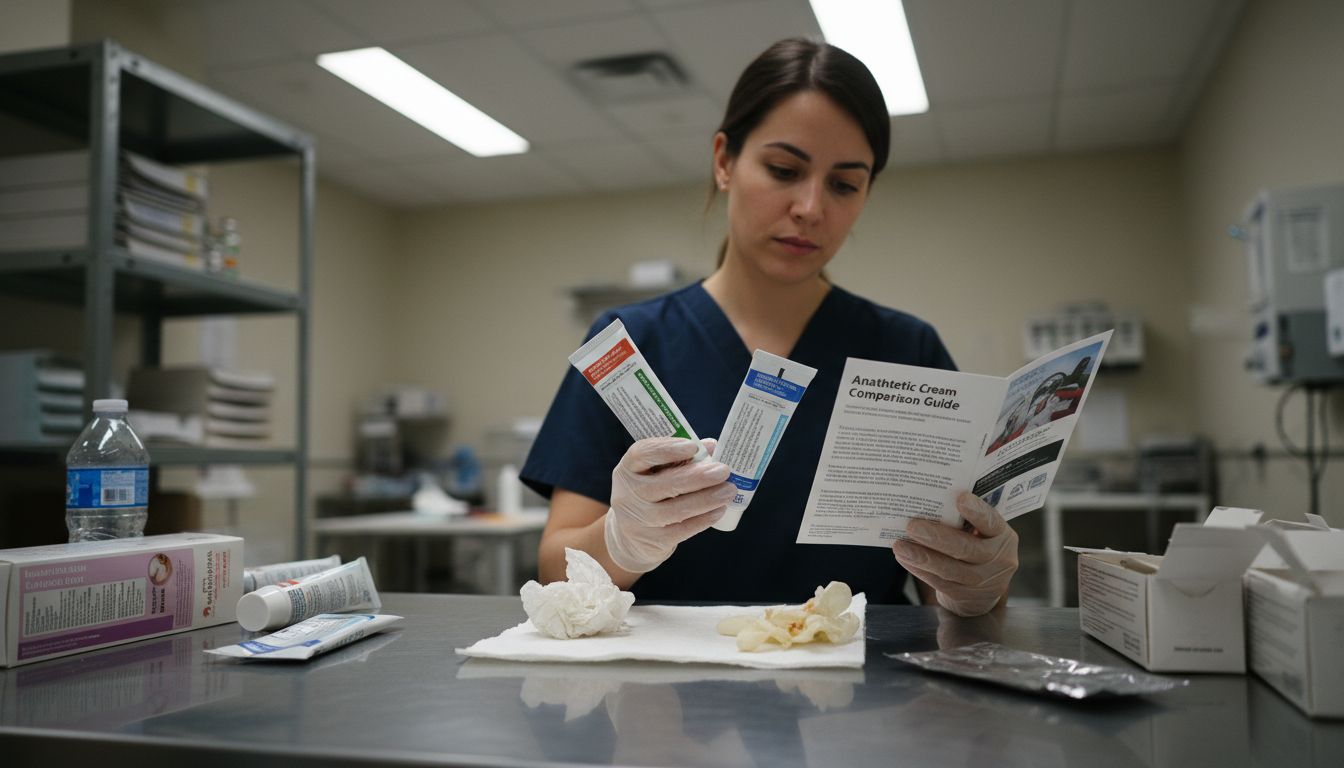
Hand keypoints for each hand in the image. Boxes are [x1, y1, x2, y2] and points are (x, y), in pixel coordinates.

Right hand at [604, 436, 734, 573]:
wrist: (629, 536)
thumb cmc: (649, 493)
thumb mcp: (655, 472)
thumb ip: (681, 458)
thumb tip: (711, 446)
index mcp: (628, 468)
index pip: (642, 454)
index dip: (667, 449)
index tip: (693, 447)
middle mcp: (629, 493)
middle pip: (665, 483)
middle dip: (698, 477)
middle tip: (723, 471)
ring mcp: (639, 519)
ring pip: (676, 510)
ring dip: (706, 499)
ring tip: (729, 490)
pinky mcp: (653, 540)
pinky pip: (682, 530)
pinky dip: (703, 519)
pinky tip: (720, 510)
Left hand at [892, 492, 1018, 616]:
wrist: (984, 592)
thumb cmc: (977, 548)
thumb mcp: (982, 534)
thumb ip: (965, 521)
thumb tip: (928, 503)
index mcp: (1002, 536)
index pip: (991, 522)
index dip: (977, 511)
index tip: (960, 498)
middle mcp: (998, 560)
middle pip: (966, 548)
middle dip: (936, 537)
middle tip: (912, 526)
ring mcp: (983, 581)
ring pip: (949, 569)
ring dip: (921, 557)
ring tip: (900, 546)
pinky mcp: (966, 598)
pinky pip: (939, 583)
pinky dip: (920, 570)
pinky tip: (905, 559)